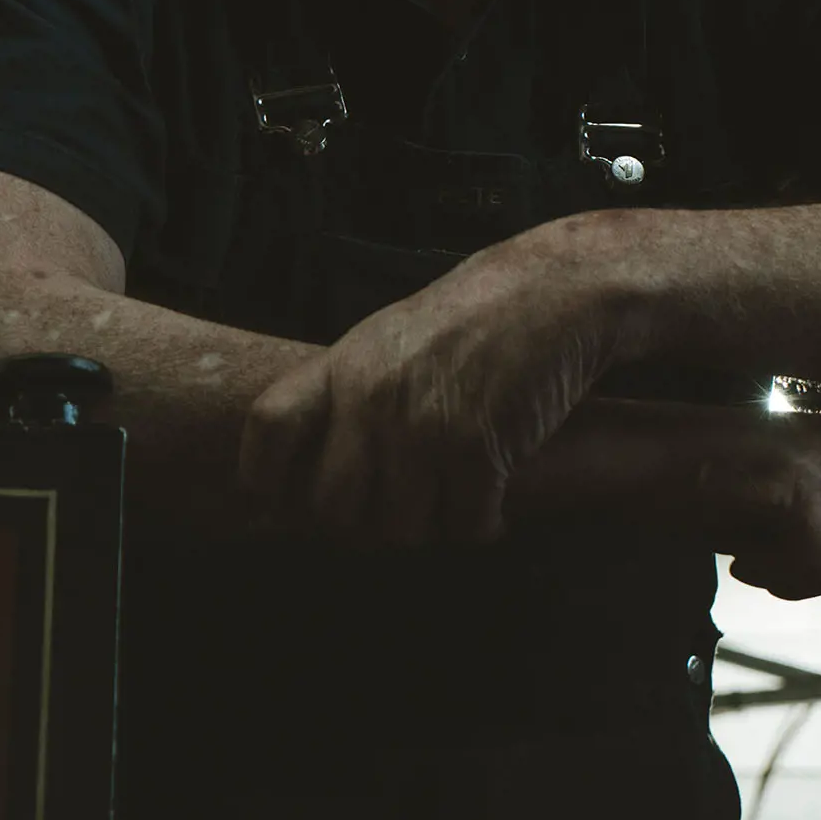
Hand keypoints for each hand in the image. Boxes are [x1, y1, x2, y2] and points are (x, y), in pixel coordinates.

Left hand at [236, 231, 607, 546]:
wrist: (556, 291)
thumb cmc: (476, 317)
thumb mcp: (391, 338)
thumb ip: (350, 390)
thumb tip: (312, 461)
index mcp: (344, 366)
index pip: (268, 428)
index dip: (264, 477)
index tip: (281, 503)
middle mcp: (373, 398)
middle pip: (332, 506)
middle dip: (364, 522)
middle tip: (397, 511)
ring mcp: (423, 427)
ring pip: (398, 528)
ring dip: (429, 525)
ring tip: (450, 500)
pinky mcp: (478, 450)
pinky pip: (464, 525)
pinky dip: (481, 525)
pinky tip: (492, 506)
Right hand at [681, 409, 820, 626]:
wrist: (622, 460)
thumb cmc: (679, 486)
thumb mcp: (762, 506)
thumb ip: (812, 525)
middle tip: (790, 597)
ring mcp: (820, 455)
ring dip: (796, 582)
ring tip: (743, 564)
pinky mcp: (797, 479)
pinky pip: (820, 563)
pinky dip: (777, 578)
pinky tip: (736, 562)